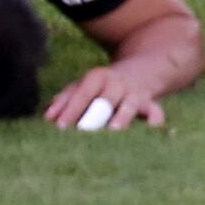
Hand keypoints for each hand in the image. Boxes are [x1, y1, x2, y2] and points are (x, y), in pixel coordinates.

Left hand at [43, 67, 169, 131]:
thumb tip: (48, 118)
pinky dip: (154, 121)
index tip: (60, 127)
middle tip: (82, 132)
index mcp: (97, 77)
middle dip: (93, 116)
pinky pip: (156, 112)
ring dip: (121, 118)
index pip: (81, 94)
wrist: (142, 71)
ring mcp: (135, 93)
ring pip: (129, 105)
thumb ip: (65, 100)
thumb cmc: (103, 86)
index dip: (71, 110)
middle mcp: (117, 83)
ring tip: (114, 131)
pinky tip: (151, 130)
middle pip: (104, 100)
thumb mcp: (83, 86)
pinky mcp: (152, 103)